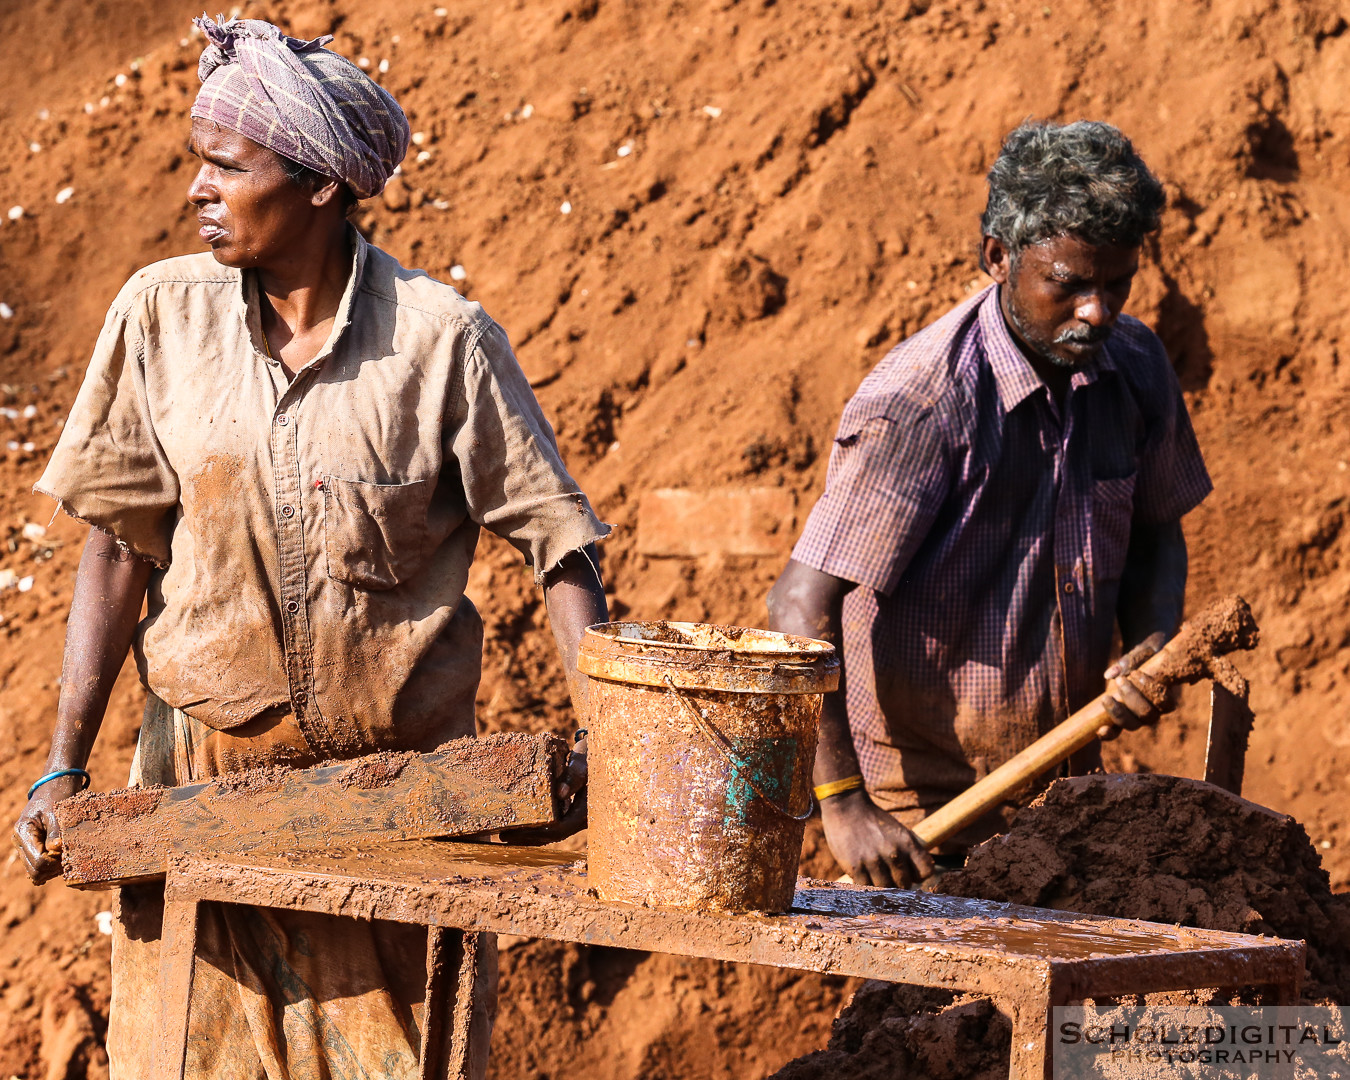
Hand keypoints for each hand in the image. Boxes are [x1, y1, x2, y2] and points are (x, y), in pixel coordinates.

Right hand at [12, 775, 82, 884]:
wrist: (55, 785)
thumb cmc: (57, 795)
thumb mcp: (57, 811)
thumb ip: (55, 832)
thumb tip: (55, 850)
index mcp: (23, 832)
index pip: (38, 861)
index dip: (54, 862)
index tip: (68, 852)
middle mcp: (20, 841)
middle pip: (35, 871)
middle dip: (54, 868)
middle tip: (70, 856)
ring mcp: (26, 845)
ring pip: (37, 871)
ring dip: (53, 868)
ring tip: (68, 855)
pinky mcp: (33, 846)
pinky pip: (40, 865)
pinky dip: (52, 865)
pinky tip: (63, 857)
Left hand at [499, 732, 587, 844]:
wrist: (606, 751)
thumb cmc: (593, 754)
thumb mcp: (584, 761)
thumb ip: (574, 776)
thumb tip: (561, 793)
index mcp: (587, 810)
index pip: (559, 828)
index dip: (534, 832)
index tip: (512, 831)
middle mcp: (584, 818)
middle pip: (553, 835)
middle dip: (528, 837)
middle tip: (503, 836)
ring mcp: (579, 816)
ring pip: (554, 833)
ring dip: (531, 835)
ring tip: (508, 834)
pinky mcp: (574, 812)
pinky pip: (556, 824)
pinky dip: (539, 827)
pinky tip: (524, 826)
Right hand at [819, 788, 934, 886]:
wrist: (846, 808)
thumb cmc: (874, 821)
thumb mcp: (898, 830)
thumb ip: (911, 851)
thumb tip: (921, 874)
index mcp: (907, 842)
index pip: (926, 871)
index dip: (918, 875)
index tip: (910, 873)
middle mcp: (893, 853)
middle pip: (904, 884)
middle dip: (898, 882)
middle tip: (890, 876)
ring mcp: (874, 861)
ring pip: (885, 888)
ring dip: (882, 886)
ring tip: (876, 876)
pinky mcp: (856, 867)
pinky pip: (866, 887)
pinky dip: (866, 885)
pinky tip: (864, 875)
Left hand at [1098, 631, 1173, 740]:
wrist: (1143, 656)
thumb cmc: (1149, 652)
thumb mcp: (1145, 649)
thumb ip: (1133, 659)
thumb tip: (1110, 675)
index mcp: (1164, 694)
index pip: (1164, 703)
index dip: (1151, 691)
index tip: (1137, 674)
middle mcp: (1153, 709)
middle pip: (1147, 716)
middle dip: (1132, 699)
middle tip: (1121, 681)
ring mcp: (1136, 715)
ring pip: (1132, 725)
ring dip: (1119, 714)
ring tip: (1106, 697)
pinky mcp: (1120, 716)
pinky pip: (1116, 732)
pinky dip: (1109, 734)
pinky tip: (1100, 730)